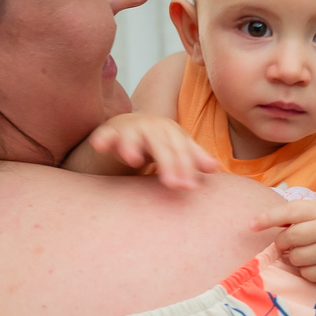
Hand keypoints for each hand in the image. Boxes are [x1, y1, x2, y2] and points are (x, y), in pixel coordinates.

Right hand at [87, 113, 216, 188]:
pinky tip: (100, 146)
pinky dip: (103, 139)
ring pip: (132, 136)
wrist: (129, 127)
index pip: (181, 150)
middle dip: (167, 164)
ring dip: (132, 146)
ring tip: (134, 160)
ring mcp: (130, 129)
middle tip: (173, 184)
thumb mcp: (177, 148)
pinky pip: (105, 135)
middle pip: (161, 145)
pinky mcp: (109, 132)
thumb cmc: (158, 143)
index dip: (187, 167)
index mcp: (171, 132)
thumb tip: (215, 167)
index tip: (190, 187)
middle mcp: (152, 128)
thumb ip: (194, 158)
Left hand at [252, 199, 315, 282]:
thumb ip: (294, 213)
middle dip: (282, 242)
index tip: (250, 225)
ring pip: (296, 258)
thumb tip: (258, 222)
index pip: (290, 212)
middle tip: (286, 242)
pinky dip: (304, 270)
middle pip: (290, 238)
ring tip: (304, 251)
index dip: (268, 219)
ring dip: (293, 257)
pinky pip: (306, 274)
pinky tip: (314, 262)